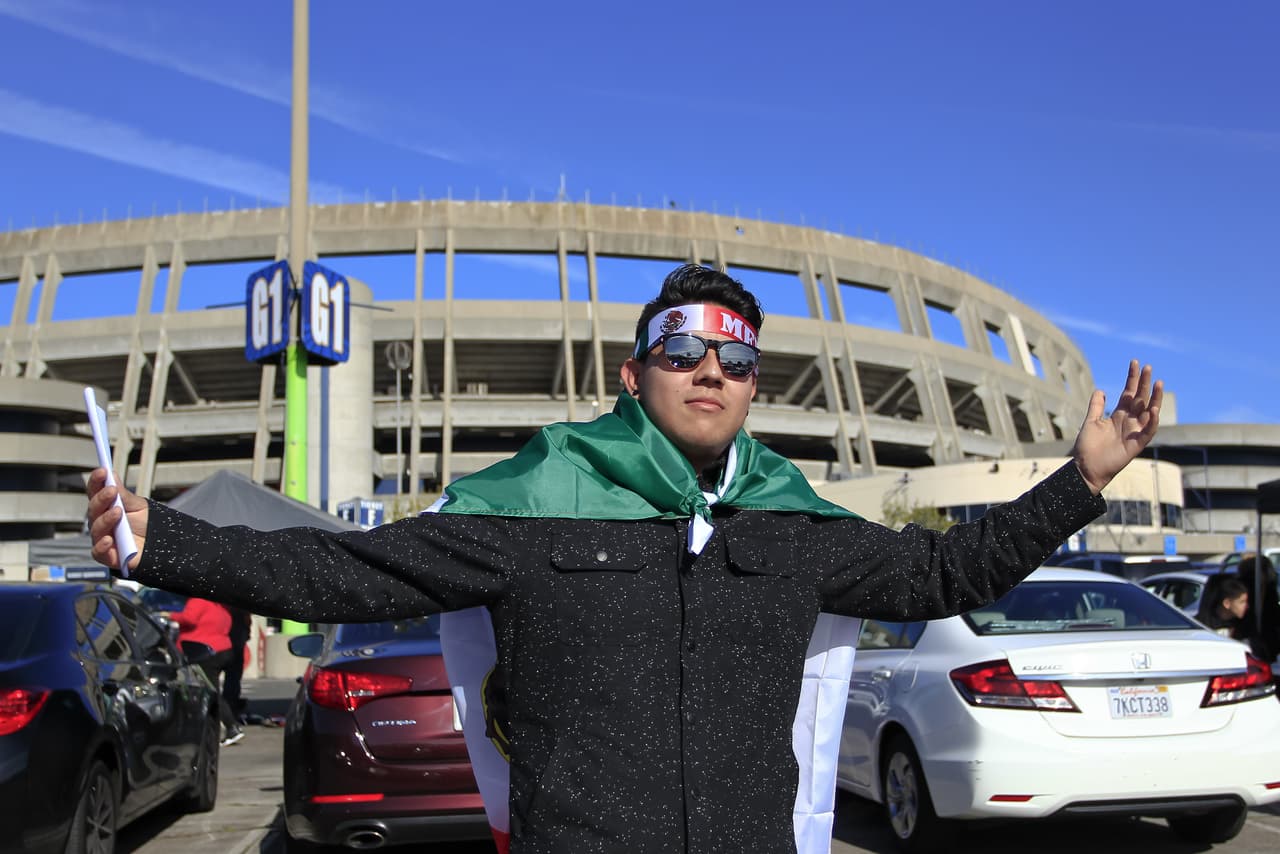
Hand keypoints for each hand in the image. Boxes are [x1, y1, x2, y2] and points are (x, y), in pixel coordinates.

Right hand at [87, 468, 148, 570]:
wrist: (160, 547)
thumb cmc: (146, 526)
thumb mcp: (138, 507)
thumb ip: (124, 495)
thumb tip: (112, 475)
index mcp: (106, 508)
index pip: (95, 492)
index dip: (96, 481)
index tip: (102, 471)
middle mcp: (101, 522)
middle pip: (94, 509)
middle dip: (101, 498)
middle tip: (112, 491)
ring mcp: (102, 538)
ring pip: (96, 528)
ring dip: (105, 519)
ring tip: (118, 512)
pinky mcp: (107, 556)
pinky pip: (98, 552)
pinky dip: (102, 546)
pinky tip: (109, 539)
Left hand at [1071, 360, 1161, 493]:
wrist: (1086, 467)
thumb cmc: (1088, 446)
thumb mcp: (1091, 421)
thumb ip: (1097, 406)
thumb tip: (1100, 389)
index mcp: (1119, 415)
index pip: (1129, 393)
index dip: (1132, 378)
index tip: (1135, 362)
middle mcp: (1130, 421)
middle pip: (1141, 398)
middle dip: (1144, 383)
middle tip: (1148, 367)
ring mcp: (1135, 432)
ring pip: (1149, 412)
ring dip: (1155, 398)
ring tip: (1158, 383)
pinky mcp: (1137, 444)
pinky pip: (1148, 431)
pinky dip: (1151, 421)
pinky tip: (1152, 409)